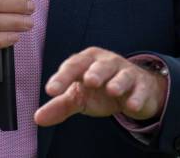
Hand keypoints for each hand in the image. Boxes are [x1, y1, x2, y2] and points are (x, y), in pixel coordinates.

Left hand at [34, 47, 167, 125]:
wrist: (133, 89)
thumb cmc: (100, 89)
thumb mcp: (80, 96)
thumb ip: (60, 105)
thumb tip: (38, 118)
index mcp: (86, 62)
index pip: (72, 66)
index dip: (61, 78)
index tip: (51, 91)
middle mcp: (105, 62)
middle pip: (99, 65)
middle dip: (94, 72)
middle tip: (89, 81)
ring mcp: (125, 72)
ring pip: (122, 74)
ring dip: (117, 82)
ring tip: (112, 90)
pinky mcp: (141, 84)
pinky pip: (140, 89)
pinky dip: (137, 96)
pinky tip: (131, 105)